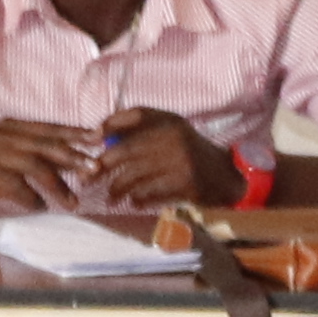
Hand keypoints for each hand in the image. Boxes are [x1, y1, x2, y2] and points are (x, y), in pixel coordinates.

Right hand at [0, 113, 105, 215]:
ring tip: (73, 202)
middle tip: (95, 169)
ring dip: (59, 186)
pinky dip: (34, 200)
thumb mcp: (7, 148)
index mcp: (13, 127)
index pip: (50, 128)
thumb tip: (72, 156)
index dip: (75, 133)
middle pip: (48, 146)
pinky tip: (41, 208)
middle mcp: (7, 137)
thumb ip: (34, 148)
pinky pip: (21, 189)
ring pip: (38, 168)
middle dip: (75, 157)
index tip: (99, 138)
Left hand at [77, 114, 245, 212]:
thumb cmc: (193, 155)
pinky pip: (151, 192)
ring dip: (118, 188)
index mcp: (171, 121)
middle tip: (88, 176)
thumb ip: (144, 131)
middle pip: (127, 148)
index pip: (136, 114)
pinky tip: (133, 202)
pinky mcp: (186, 183)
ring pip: (135, 175)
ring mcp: (181, 160)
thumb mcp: (174, 134)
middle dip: (103, 164)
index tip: (92, 138)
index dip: (111, 124)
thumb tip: (102, 136)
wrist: (229, 177)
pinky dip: (138, 199)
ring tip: (110, 197)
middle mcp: (175, 136)